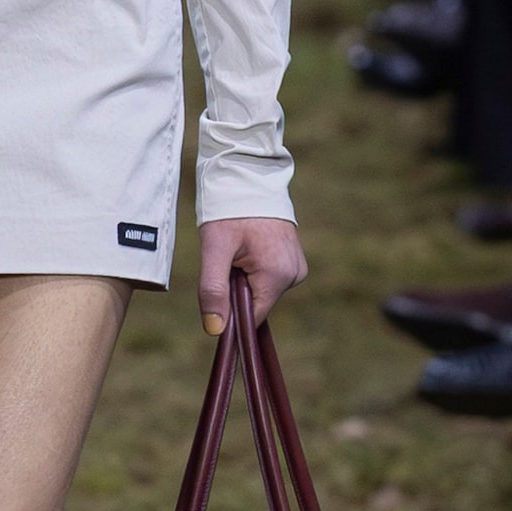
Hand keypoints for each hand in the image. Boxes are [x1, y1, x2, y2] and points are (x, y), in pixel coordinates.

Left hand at [198, 215, 307, 334]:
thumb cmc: (229, 212)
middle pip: (257, 303)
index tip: (218, 291)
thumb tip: (216, 331)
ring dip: (246, 278)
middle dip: (238, 290)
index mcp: (277, 275)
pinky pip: (270, 278)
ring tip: (239, 249)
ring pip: (263, 291)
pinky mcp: (295, 262)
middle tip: (228, 259)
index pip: (252, 317)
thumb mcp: (215, 249)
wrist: (249, 179)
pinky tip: (250, 248)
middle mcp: (294, 275)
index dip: (232, 313)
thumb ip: (213, 289)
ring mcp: (298, 268)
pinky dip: (256, 270)